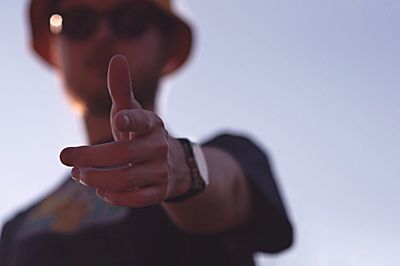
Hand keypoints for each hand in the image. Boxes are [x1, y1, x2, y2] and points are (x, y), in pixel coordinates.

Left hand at [60, 55, 189, 206]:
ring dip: (97, 178)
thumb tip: (117, 57)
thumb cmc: (143, 134)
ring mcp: (160, 171)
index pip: (143, 120)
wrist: (173, 164)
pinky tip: (101, 190)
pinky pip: (136, 199)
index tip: (117, 118)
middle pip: (123, 153)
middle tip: (66, 157)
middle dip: (91, 157)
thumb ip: (122, 90)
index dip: (131, 119)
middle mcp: (159, 147)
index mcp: (152, 124)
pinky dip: (116, 196)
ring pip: (126, 178)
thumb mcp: (134, 111)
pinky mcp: (159, 192)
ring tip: (79, 175)